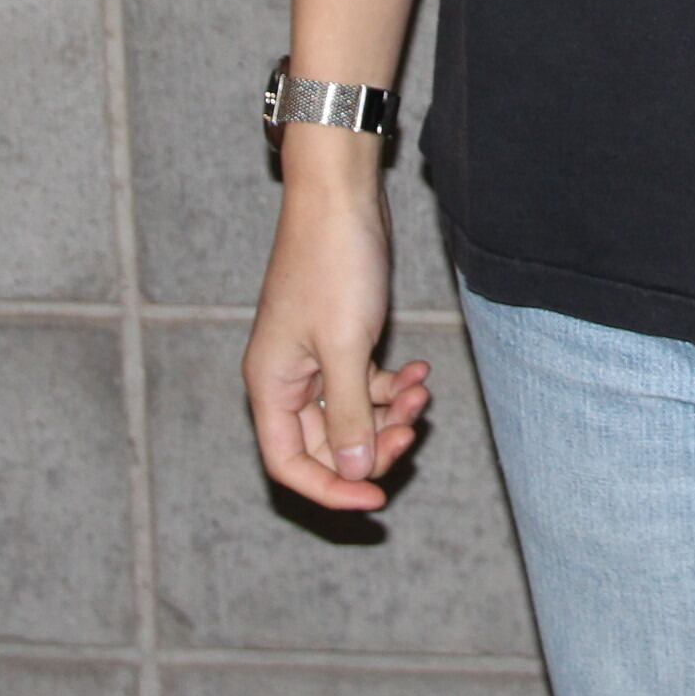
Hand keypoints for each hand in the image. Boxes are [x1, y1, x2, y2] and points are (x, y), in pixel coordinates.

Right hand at [240, 169, 428, 510]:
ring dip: (391, 414)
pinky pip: (366, 385)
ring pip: (353, 416)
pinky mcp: (341, 341)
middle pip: (327, 446)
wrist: (341, 197)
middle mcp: (288, 380)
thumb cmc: (333, 263)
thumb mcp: (345, 346)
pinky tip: (420, 371)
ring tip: (423, 391)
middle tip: (414, 430)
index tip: (378, 499)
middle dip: (374, 445)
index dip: (332, 489)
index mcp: (271, 386)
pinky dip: (393, 386)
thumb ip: (351, 414)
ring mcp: (315, 361)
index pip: (291, 465)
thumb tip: (357, 472)